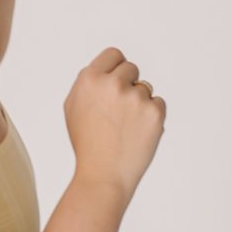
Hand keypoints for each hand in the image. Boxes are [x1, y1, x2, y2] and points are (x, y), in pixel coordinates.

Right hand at [65, 47, 165, 204]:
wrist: (103, 176)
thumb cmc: (87, 143)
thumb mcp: (73, 106)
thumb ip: (88, 82)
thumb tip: (106, 67)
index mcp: (89, 79)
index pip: (114, 54)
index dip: (115, 69)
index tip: (116, 82)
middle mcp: (112, 84)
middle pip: (131, 69)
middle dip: (128, 85)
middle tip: (118, 113)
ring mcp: (135, 97)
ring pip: (145, 88)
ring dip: (139, 104)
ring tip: (125, 128)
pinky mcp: (154, 112)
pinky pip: (158, 103)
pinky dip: (152, 117)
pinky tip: (137, 133)